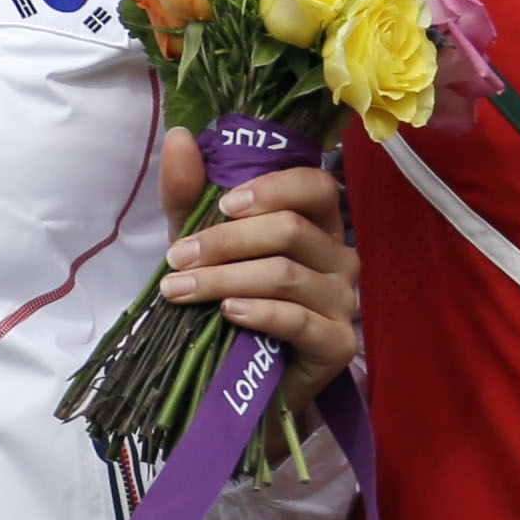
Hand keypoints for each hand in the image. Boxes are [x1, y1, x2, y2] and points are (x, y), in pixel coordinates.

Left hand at [156, 126, 360, 414]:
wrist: (242, 382)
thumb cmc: (229, 304)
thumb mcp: (203, 246)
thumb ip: (191, 195)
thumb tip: (179, 137)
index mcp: (318, 225)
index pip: (315, 186)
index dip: (270, 189)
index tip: (220, 205)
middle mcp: (340, 258)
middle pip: (291, 230)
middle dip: (225, 242)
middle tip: (176, 259)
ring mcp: (343, 302)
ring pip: (286, 275)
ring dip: (224, 279)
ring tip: (179, 290)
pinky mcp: (338, 344)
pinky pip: (299, 320)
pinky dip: (259, 313)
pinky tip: (228, 313)